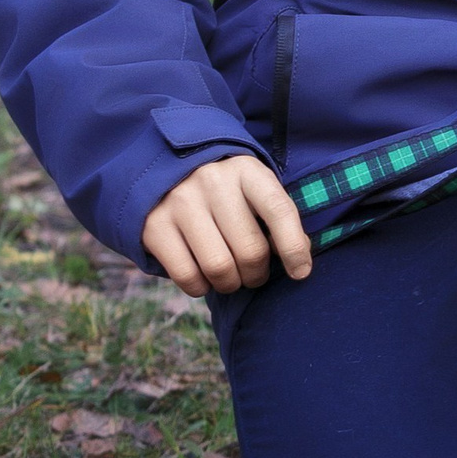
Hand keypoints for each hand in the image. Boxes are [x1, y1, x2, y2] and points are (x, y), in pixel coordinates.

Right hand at [141, 153, 311, 297]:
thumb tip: (299, 259)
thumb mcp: (255, 188)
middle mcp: (213, 183)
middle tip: (255, 274)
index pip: (279, 211)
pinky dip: (200, 288)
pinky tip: (204, 278)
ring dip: (231, 284)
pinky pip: (186, 276)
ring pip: (219, 267)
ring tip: (232, 278)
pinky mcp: (155, 226)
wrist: (168, 169)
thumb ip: (277, 217)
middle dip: (257, 274)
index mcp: (247, 170)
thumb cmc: (226, 188)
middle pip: (249, 250)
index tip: (301, 273)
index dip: (293, 247)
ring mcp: (181, 203)